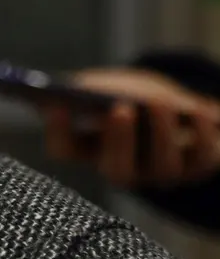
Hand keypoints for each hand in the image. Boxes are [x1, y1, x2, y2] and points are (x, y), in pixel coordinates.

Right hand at [42, 68, 219, 188]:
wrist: (176, 107)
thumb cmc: (132, 93)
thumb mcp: (108, 85)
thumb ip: (90, 88)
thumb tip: (82, 90)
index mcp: (90, 148)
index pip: (64, 150)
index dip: (57, 131)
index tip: (55, 105)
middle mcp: (124, 169)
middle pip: (116, 170)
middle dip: (118, 141)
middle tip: (119, 110)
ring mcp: (162, 173)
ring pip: (163, 166)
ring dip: (162, 133)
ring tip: (158, 101)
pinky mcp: (198, 168)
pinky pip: (202, 158)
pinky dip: (201, 133)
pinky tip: (196, 110)